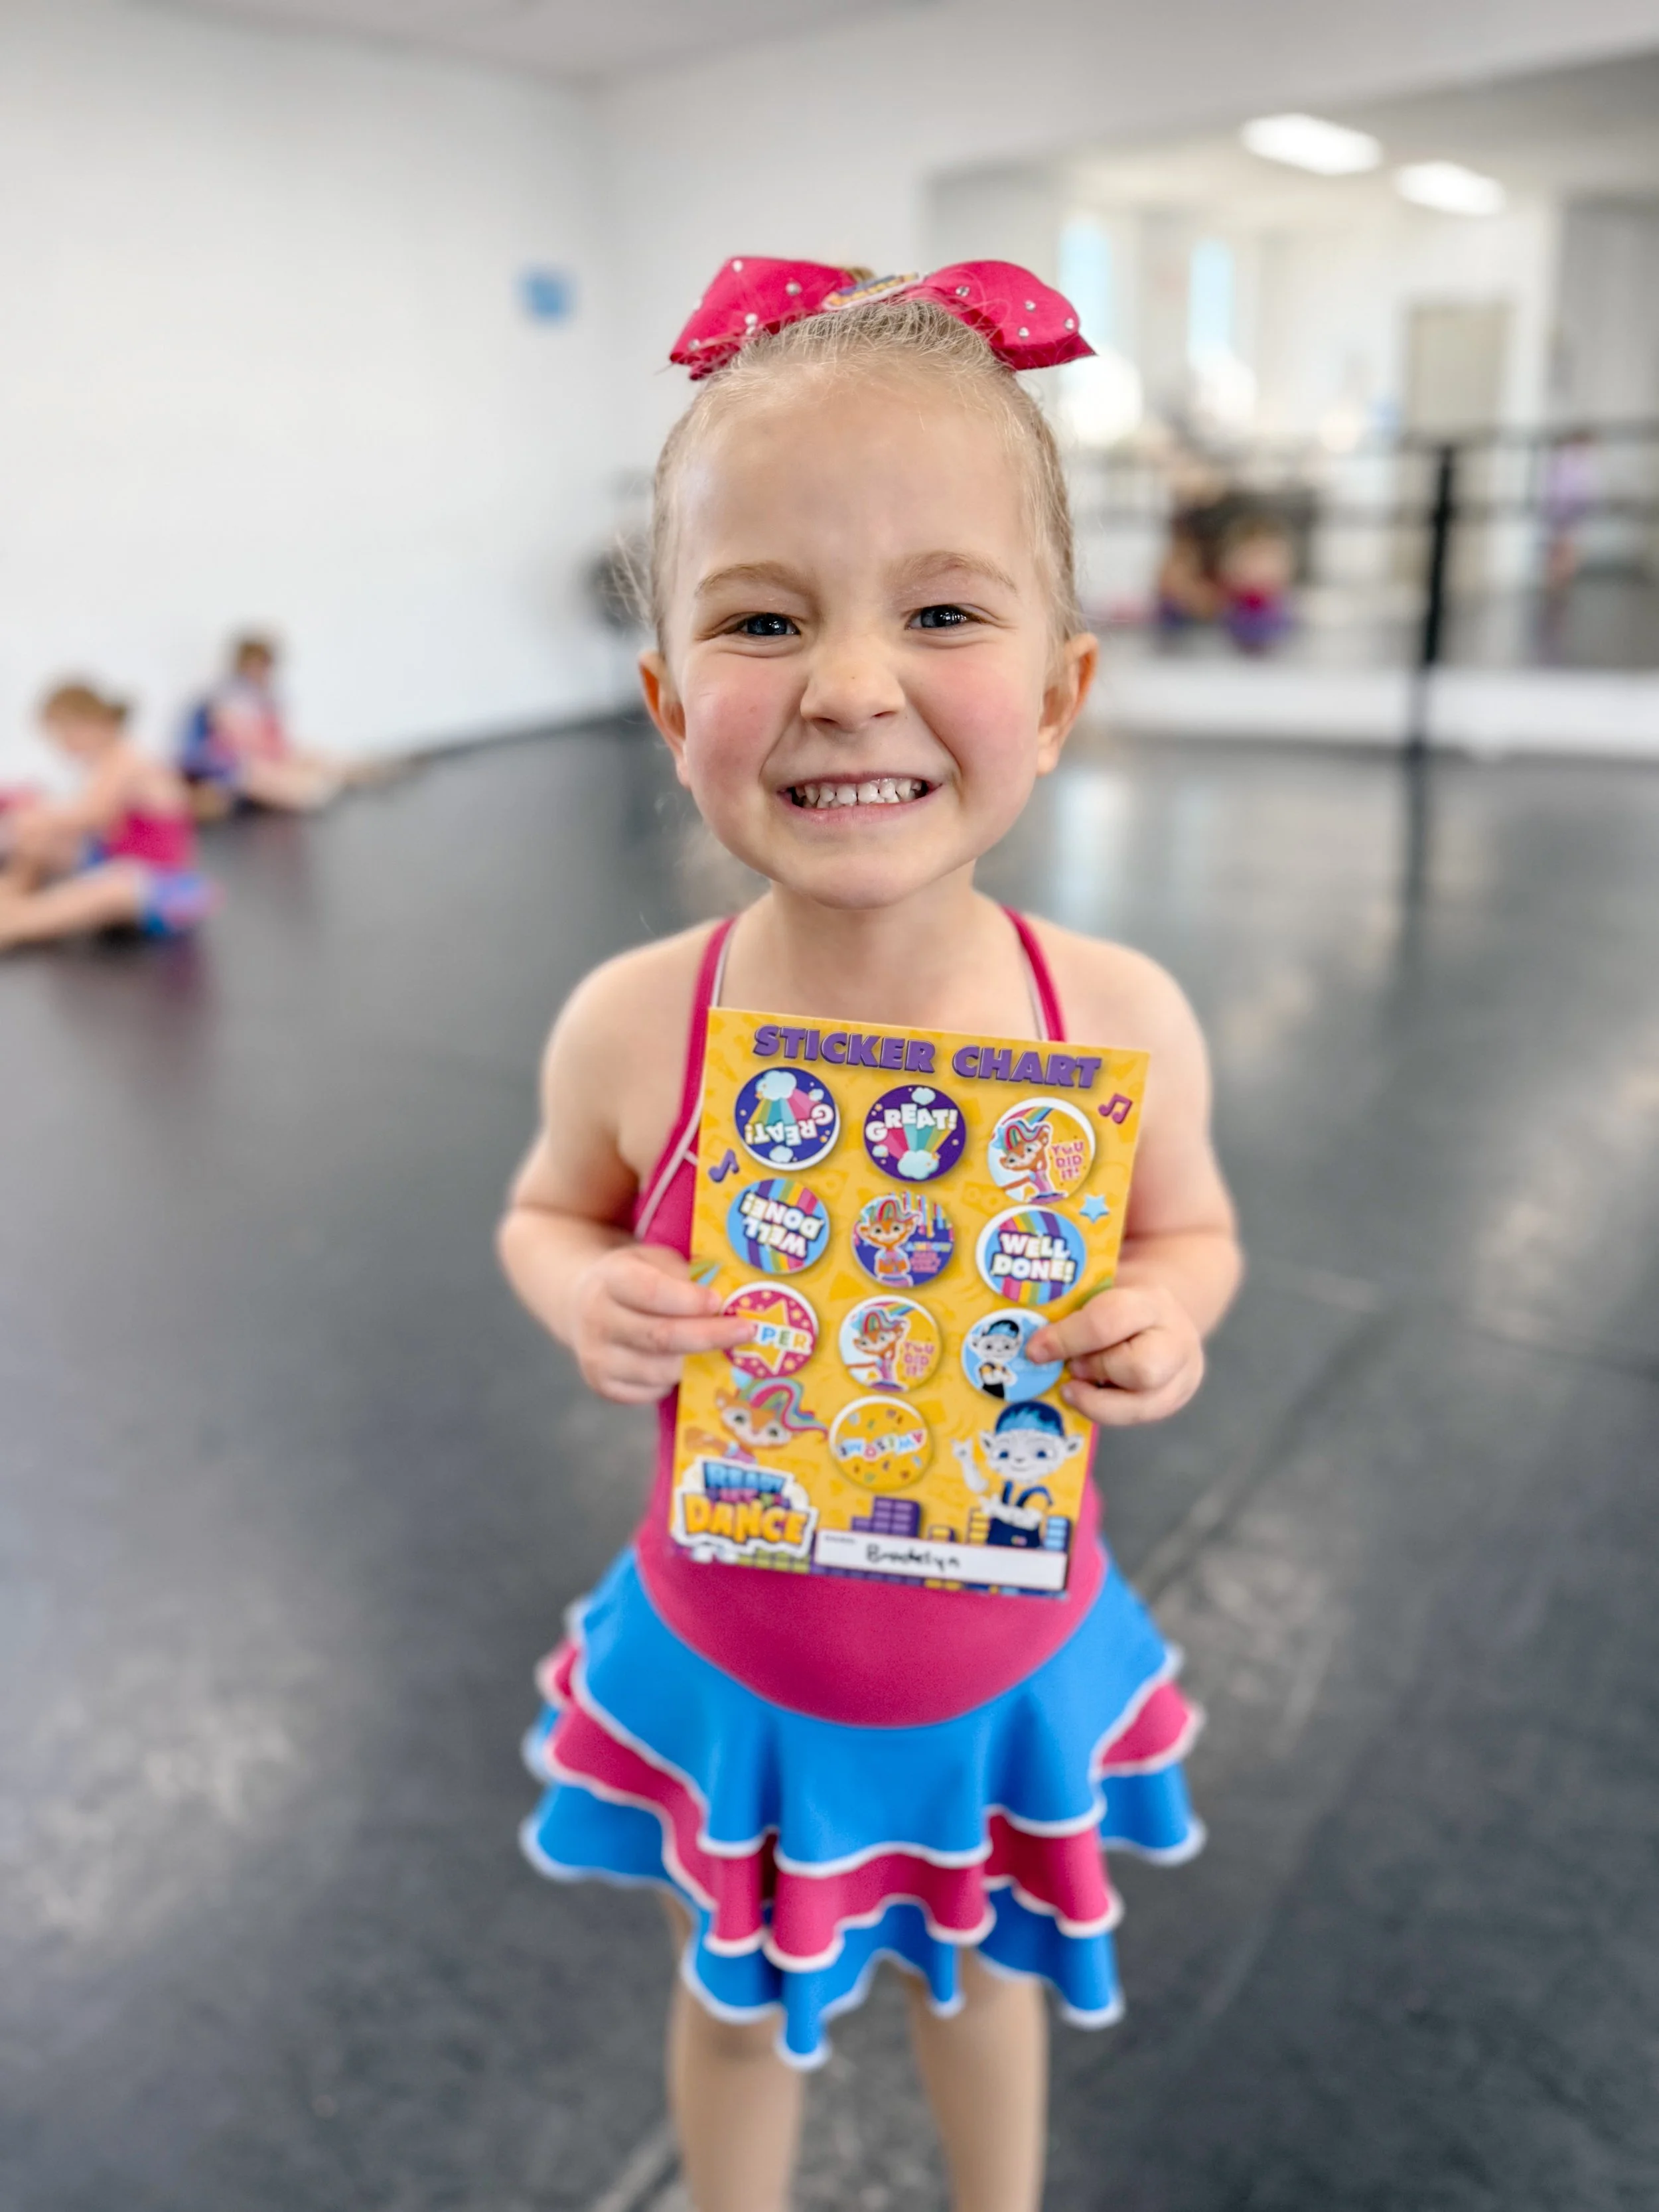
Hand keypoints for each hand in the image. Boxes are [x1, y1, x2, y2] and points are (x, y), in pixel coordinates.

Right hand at [571, 1242, 751, 1405]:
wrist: (584, 1302)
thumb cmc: (637, 1278)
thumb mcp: (657, 1261)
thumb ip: (687, 1277)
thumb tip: (732, 1301)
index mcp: (611, 1278)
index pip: (651, 1292)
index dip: (688, 1300)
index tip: (719, 1301)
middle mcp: (597, 1318)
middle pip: (660, 1336)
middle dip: (709, 1335)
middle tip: (745, 1331)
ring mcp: (596, 1357)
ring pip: (659, 1371)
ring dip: (697, 1363)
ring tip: (723, 1351)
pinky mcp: (602, 1385)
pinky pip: (650, 1392)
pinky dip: (675, 1382)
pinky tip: (687, 1365)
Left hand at [1026, 1284, 1203, 1427]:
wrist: (1163, 1316)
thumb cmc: (1119, 1303)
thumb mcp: (1099, 1292)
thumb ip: (1069, 1307)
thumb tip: (1019, 1328)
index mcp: (1151, 1301)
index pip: (1110, 1319)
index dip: (1068, 1338)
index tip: (1035, 1350)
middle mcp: (1175, 1339)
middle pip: (1139, 1368)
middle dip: (1093, 1371)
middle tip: (1068, 1368)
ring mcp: (1181, 1376)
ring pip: (1140, 1405)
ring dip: (1095, 1401)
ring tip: (1071, 1389)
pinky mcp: (1173, 1401)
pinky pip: (1137, 1419)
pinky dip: (1104, 1412)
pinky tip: (1085, 1398)